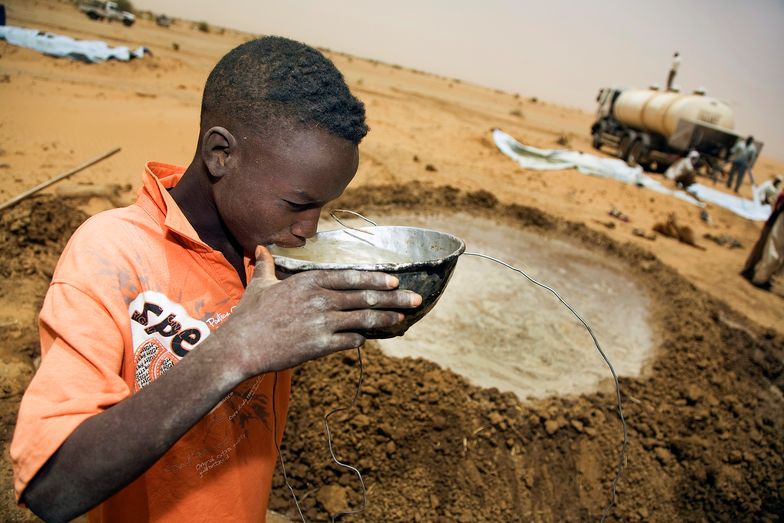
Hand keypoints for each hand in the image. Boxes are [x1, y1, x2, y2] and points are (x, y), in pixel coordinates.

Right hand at [213, 246, 421, 376]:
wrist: (239, 347)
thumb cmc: (248, 315)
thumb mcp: (259, 284)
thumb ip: (266, 265)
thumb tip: (260, 248)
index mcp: (309, 282)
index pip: (351, 277)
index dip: (375, 278)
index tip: (394, 280)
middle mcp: (320, 300)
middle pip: (364, 298)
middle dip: (393, 298)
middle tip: (415, 299)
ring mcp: (322, 323)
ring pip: (363, 320)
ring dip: (385, 319)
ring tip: (402, 318)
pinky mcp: (319, 346)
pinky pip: (349, 341)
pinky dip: (361, 339)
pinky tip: (370, 339)